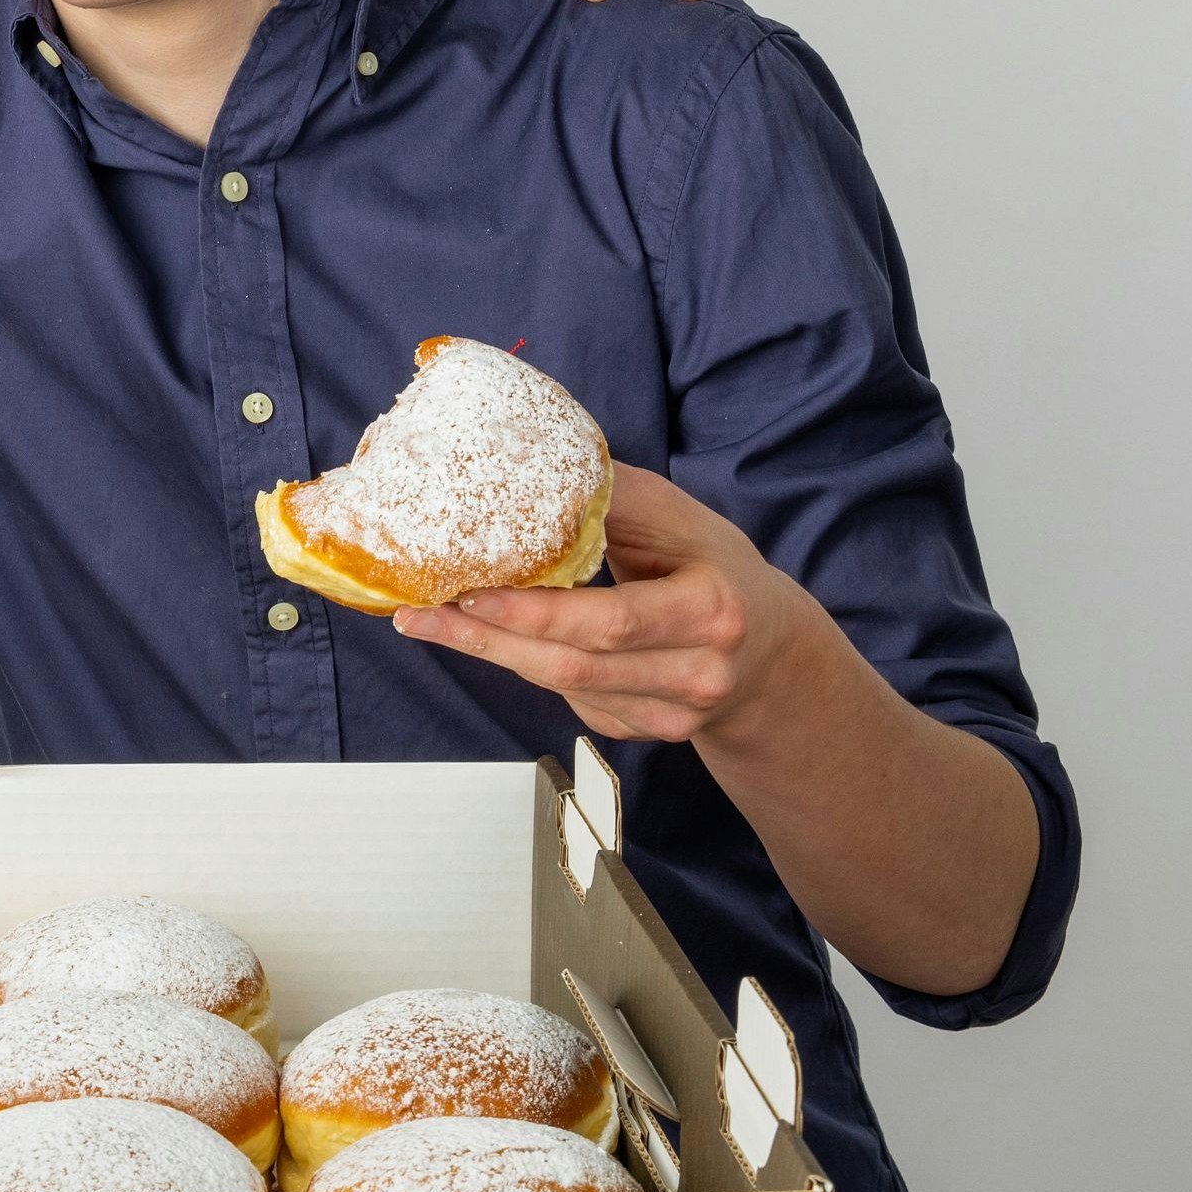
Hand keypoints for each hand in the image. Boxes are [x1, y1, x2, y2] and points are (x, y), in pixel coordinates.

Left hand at [391, 464, 822, 744]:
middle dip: (486, 639)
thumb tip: (534, 457)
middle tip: (417, 613)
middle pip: (572, 666)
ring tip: (431, 620)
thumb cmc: (718, 571)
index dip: (533, 613)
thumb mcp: (685, 522)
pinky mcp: (646, 733)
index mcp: (710, 613)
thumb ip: (617, 498)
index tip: (467, 591)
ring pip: (563, 686)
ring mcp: (671, 716)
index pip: (608, 621)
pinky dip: (533, 665)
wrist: (773, 656)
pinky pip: (574, 699)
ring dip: (493, 653)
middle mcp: (695, 675)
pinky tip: (502, 638)